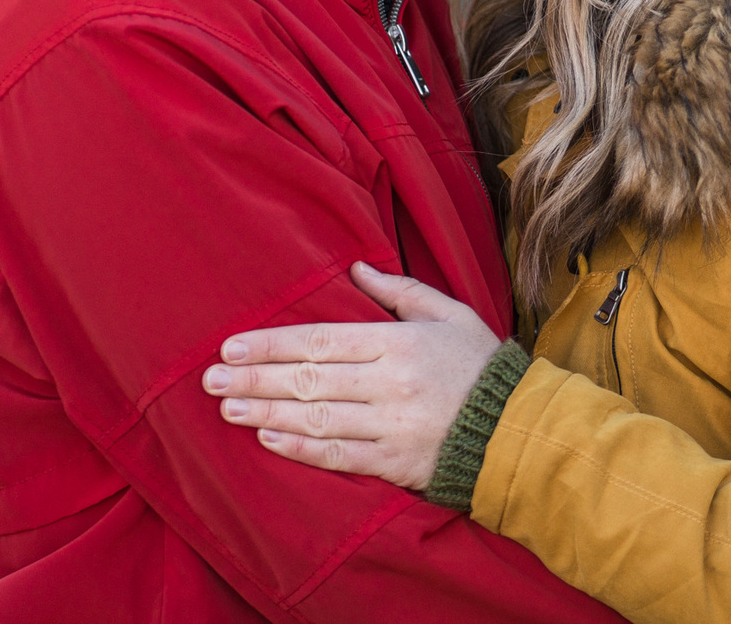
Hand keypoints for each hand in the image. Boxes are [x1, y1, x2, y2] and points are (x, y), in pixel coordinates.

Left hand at [204, 262, 501, 490]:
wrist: (519, 428)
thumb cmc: (481, 364)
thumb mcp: (449, 312)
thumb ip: (399, 291)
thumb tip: (354, 267)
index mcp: (399, 342)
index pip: (322, 340)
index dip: (273, 344)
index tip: (232, 346)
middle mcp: (390, 384)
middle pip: (309, 380)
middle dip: (255, 379)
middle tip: (211, 379)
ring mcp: (391, 426)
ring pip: (316, 419)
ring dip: (266, 414)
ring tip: (228, 407)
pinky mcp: (395, 463)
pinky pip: (339, 457)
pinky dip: (301, 449)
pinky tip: (269, 440)